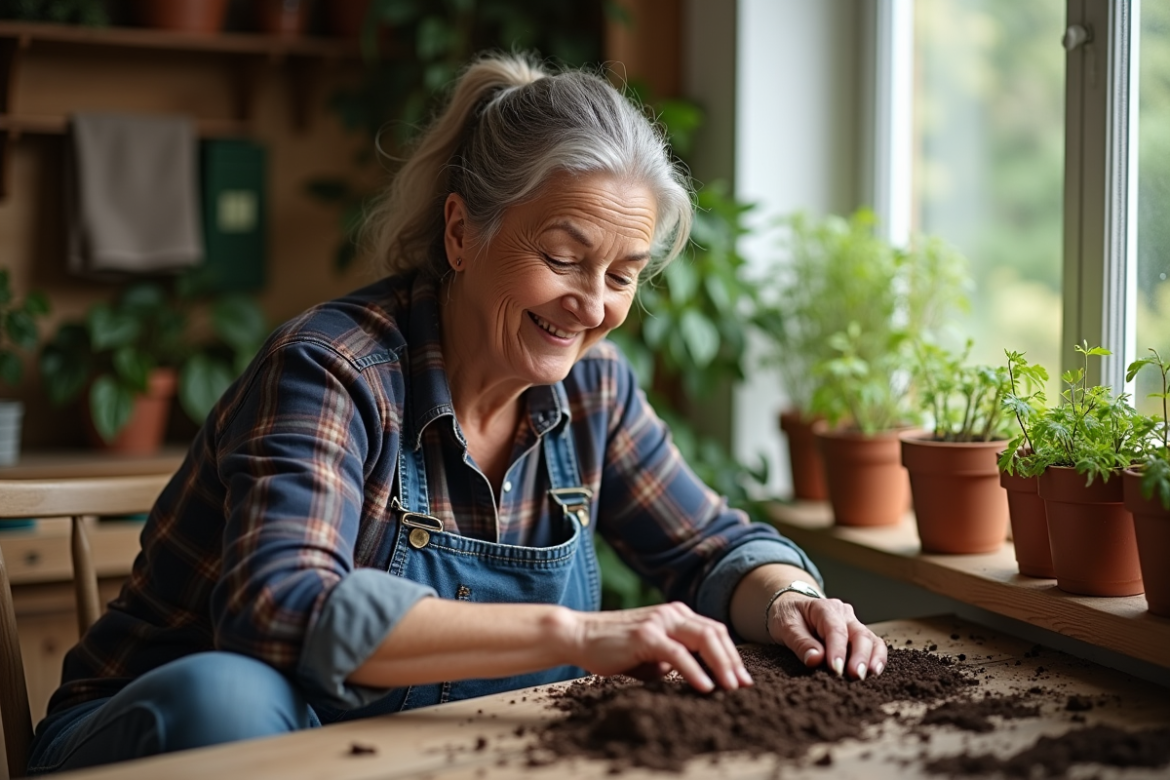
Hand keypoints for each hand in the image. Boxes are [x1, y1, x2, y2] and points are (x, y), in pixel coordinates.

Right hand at [561, 602, 753, 692]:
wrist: (579, 636)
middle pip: (714, 633)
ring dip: (721, 665)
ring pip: (702, 640)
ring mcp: (659, 621)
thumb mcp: (651, 653)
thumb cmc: (613, 648)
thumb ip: (674, 659)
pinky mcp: (646, 635)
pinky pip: (678, 654)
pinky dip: (695, 671)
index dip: (730, 654)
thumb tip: (698, 675)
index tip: (740, 677)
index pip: (713, 631)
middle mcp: (671, 613)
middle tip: (743, 684)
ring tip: (731, 687)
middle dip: (733, 660)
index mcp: (675, 614)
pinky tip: (705, 687)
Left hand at [766, 595, 885, 679]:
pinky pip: (873, 645)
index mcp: (825, 608)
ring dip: (872, 658)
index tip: (835, 669)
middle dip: (859, 656)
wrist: (789, 608)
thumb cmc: (788, 616)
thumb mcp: (786, 627)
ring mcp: (853, 624)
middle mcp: (844, 614)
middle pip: (859, 634)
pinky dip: (876, 658)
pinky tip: (874, 673)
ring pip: (871, 639)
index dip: (838, 650)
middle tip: (855, 676)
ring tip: (869, 676)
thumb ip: (800, 643)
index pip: (836, 629)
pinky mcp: (857, 636)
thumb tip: (816, 659)